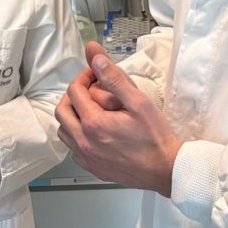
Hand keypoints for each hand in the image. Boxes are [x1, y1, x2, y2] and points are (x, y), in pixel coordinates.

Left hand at [55, 43, 181, 196]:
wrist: (165, 170)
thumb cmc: (155, 136)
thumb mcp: (138, 101)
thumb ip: (114, 78)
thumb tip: (95, 57)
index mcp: (93, 124)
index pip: (74, 91)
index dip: (84, 76)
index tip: (96, 73)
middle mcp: (84, 142)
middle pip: (63, 110)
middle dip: (74, 94)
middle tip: (91, 87)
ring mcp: (86, 158)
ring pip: (64, 130)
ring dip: (72, 114)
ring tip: (91, 107)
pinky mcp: (92, 168)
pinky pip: (73, 147)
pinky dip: (77, 134)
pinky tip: (94, 129)